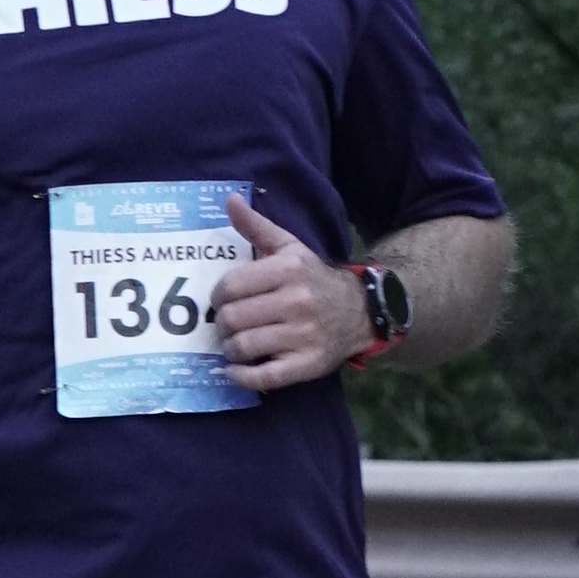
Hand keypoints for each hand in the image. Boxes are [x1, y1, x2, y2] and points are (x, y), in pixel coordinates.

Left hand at [212, 196, 360, 390]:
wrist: (361, 310)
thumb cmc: (313, 278)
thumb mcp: (290, 247)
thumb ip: (256, 226)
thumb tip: (229, 199)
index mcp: (288, 270)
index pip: (229, 286)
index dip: (217, 296)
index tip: (222, 300)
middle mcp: (297, 302)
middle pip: (231, 319)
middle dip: (221, 324)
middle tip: (227, 324)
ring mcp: (303, 335)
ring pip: (243, 347)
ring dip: (230, 349)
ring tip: (235, 344)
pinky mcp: (308, 364)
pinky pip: (264, 378)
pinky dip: (242, 377)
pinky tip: (235, 370)